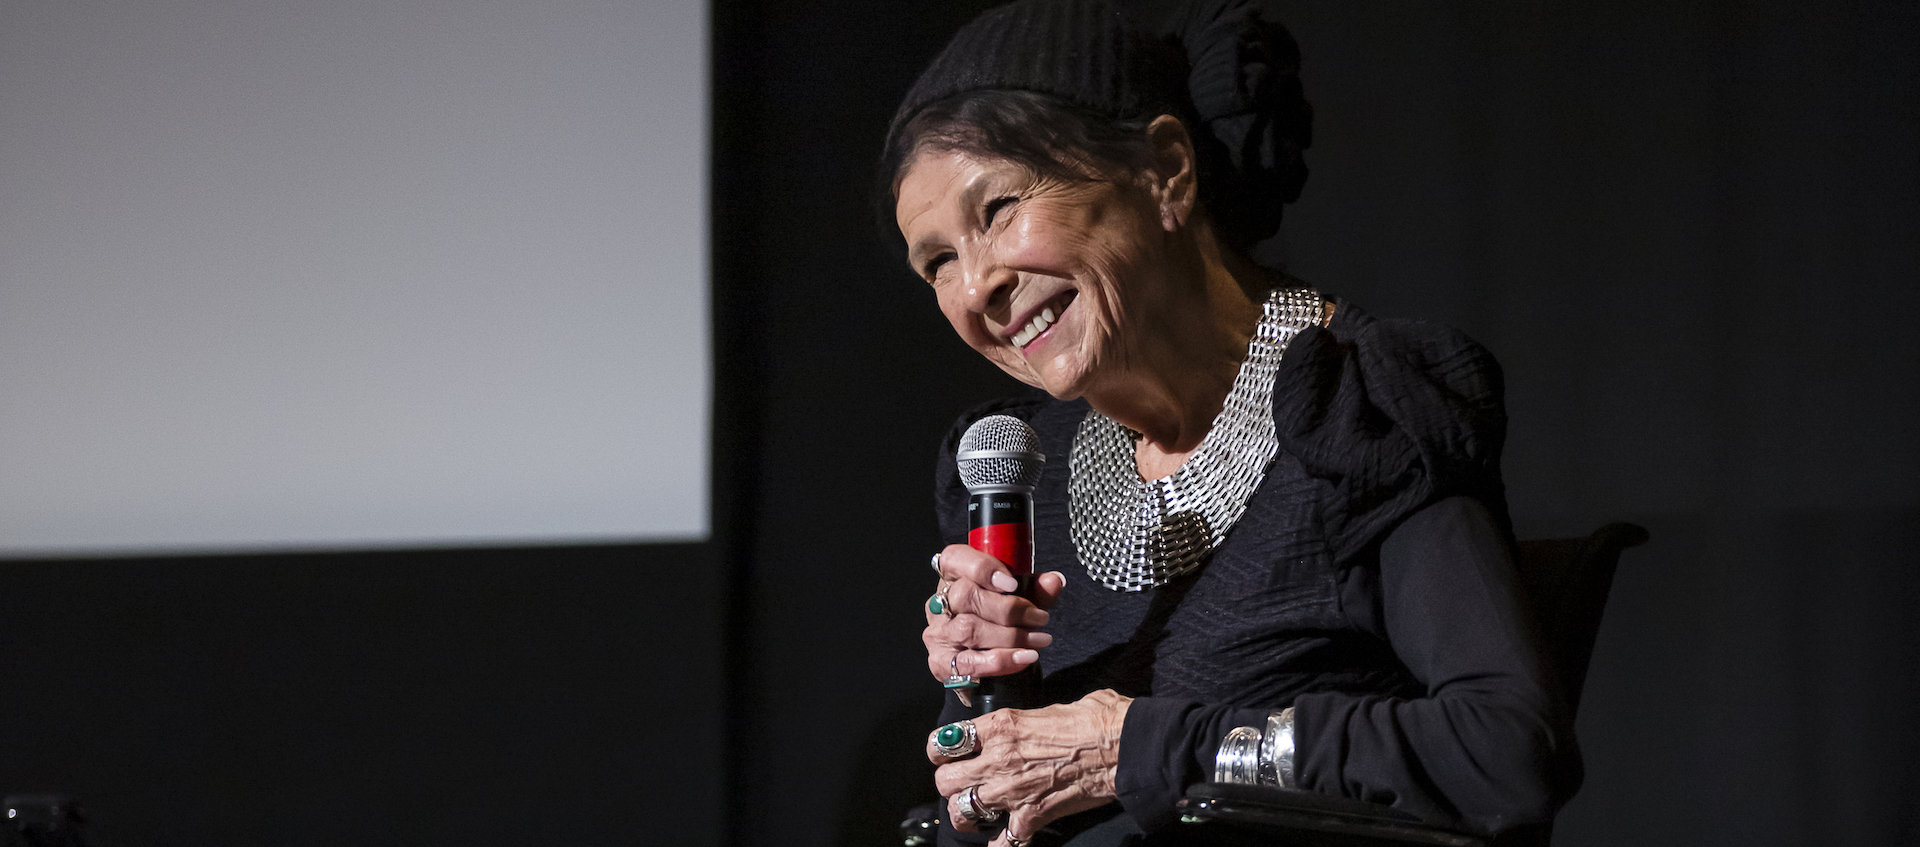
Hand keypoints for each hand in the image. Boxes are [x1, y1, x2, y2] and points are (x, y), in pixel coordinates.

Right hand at [925, 544, 1064, 681]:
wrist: (983, 669)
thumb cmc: (998, 625)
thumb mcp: (1020, 602)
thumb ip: (1037, 590)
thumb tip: (1054, 581)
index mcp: (954, 578)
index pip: (954, 559)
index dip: (981, 567)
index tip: (1012, 582)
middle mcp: (939, 603)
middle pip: (966, 595)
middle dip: (1009, 608)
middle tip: (1039, 618)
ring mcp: (939, 634)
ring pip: (970, 628)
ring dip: (1011, 635)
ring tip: (1039, 639)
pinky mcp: (941, 664)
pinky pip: (969, 662)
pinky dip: (1001, 660)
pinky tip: (1024, 657)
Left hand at [930, 689, 1132, 845]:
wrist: (1126, 747)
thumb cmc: (1098, 720)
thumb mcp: (1052, 708)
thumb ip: (1028, 720)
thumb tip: (1029, 723)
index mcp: (1002, 726)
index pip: (947, 740)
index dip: (941, 748)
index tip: (946, 751)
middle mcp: (998, 759)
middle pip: (945, 780)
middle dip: (949, 782)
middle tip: (960, 781)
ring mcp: (1013, 792)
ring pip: (961, 811)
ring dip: (965, 812)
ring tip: (973, 810)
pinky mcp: (1032, 817)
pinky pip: (1002, 843)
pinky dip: (1000, 844)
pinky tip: (1002, 839)